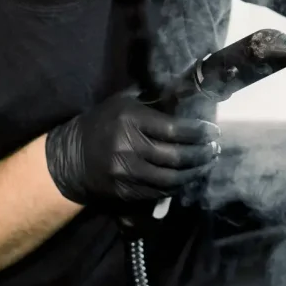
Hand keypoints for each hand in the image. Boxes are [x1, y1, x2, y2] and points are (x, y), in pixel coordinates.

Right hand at [44, 92, 221, 205]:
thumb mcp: (123, 103)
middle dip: (202, 153)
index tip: (213, 131)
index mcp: (130, 120)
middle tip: (215, 148)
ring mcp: (127, 173)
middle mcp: (129, 147)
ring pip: (172, 178)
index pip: (174, 129)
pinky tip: (189, 176)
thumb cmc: (101, 123)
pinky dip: (179, 185)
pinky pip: (160, 191)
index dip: (199, 132)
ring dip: (196, 171)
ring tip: (208, 163)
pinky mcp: (126, 192)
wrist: (70, 157)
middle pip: (177, 156)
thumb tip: (188, 94)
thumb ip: (153, 101)